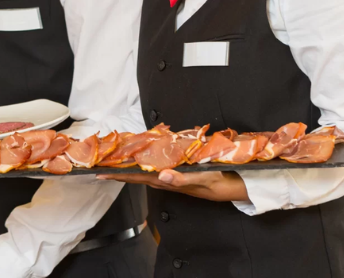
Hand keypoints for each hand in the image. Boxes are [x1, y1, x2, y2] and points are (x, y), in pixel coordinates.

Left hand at [98, 169, 249, 202]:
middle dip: (121, 171)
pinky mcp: (183, 173)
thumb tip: (161, 175)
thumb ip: (183, 178)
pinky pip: (160, 167)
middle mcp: (170, 180)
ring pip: (148, 172)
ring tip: (117, 162)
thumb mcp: (205, 180)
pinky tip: (145, 158)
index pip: (140, 177)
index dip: (121, 175)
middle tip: (101, 166)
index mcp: (171, 181)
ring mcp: (176, 177)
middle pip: (140, 175)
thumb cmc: (223, 182)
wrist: (241, 186)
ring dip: (132, 168)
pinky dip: (148, 162)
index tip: (101, 173)